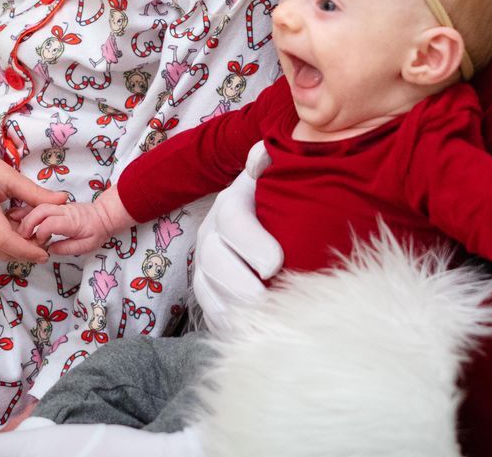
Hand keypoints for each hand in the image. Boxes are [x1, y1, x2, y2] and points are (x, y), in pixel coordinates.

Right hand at [21, 187, 130, 255]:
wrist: (103, 215)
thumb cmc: (97, 231)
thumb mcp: (88, 245)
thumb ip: (68, 248)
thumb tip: (49, 250)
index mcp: (72, 221)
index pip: (51, 223)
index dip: (41, 232)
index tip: (38, 242)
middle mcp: (63, 210)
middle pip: (41, 210)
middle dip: (28, 223)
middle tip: (21, 237)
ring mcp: (57, 207)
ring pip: (38, 206)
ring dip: (25, 217)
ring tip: (17, 229)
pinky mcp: (54, 207)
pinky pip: (38, 206)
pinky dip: (26, 211)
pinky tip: (16, 217)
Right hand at [190, 142, 281, 333]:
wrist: (269, 222)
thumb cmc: (284, 203)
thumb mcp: (282, 178)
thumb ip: (273, 162)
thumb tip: (262, 156)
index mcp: (232, 205)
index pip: (232, 220)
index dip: (250, 243)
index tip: (276, 263)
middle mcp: (212, 236)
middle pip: (214, 262)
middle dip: (240, 285)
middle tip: (266, 301)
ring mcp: (207, 269)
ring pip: (210, 293)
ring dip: (235, 311)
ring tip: (264, 323)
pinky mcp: (211, 297)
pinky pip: (213, 318)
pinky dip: (232, 330)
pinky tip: (255, 335)